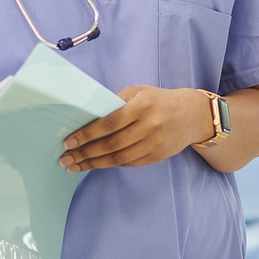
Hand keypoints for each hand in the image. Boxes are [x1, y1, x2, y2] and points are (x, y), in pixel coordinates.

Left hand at [61, 85, 213, 170]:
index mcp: (142, 106)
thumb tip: (89, 117)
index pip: (109, 123)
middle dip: (85, 153)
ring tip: (75, 166)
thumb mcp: (140, 92)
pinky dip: (111, 164)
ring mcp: (155, 143)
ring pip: (119, 158)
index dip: (87, 134)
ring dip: (94, 164)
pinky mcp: (158, 156)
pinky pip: (129, 163)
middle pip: (111, 144)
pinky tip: (97, 164)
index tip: (69, 142)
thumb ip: (116, 102)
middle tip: (66, 159)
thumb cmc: (160, 100)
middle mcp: (149, 126)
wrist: (193, 115)